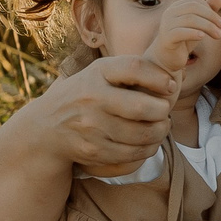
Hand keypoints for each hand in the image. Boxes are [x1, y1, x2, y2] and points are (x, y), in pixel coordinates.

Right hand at [43, 55, 175, 175]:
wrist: (45, 127)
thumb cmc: (86, 95)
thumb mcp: (100, 74)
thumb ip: (132, 71)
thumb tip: (174, 79)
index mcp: (97, 73)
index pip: (134, 68)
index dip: (160, 78)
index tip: (171, 87)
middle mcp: (92, 98)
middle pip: (143, 107)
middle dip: (163, 111)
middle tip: (164, 112)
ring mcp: (91, 126)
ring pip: (143, 134)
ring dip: (160, 132)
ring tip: (160, 127)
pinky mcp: (93, 150)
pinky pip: (134, 153)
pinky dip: (148, 148)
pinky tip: (148, 142)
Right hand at [143, 0, 220, 88]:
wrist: (167, 57)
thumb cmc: (184, 38)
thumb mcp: (199, 24)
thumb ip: (208, 11)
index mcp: (177, 7)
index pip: (196, 2)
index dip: (211, 11)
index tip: (220, 23)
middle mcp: (170, 13)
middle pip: (193, 8)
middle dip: (211, 17)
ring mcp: (166, 25)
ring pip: (189, 19)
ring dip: (207, 26)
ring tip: (218, 35)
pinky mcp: (166, 38)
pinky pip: (180, 32)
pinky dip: (193, 33)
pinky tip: (202, 37)